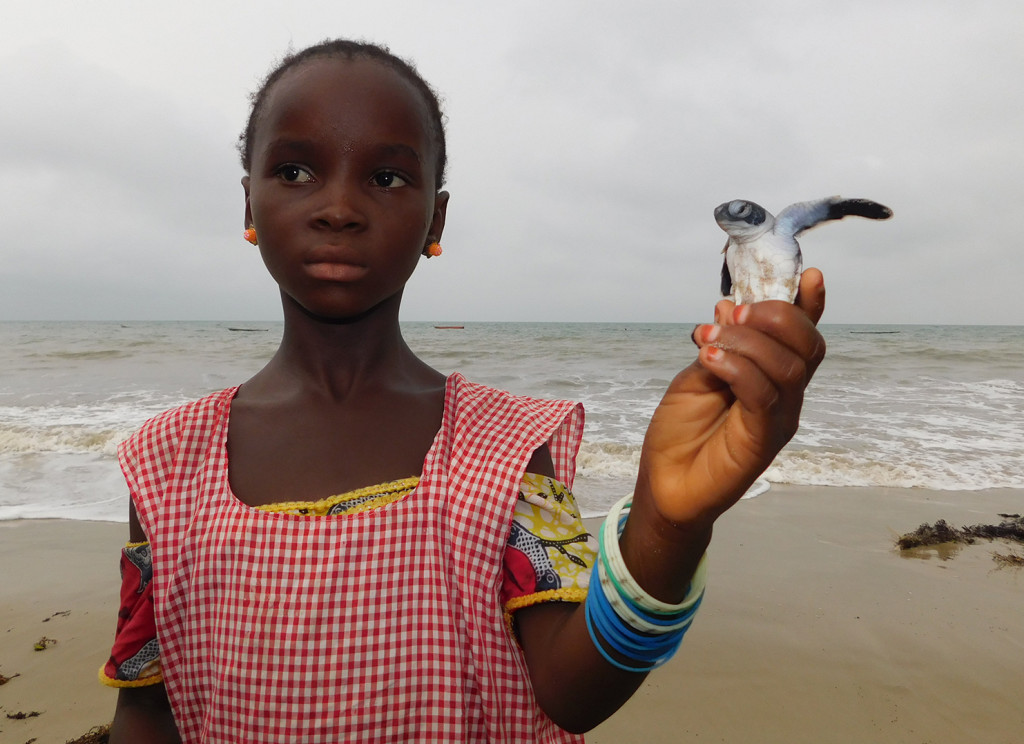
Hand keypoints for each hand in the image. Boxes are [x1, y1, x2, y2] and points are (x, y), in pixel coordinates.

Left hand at [635, 268, 825, 529]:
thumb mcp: (696, 375)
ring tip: (708, 340)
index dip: (810, 305)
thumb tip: (728, 305)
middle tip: (731, 315)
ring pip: (788, 367)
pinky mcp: (762, 440)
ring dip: (747, 341)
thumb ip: (719, 344)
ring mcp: (778, 418)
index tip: (811, 274)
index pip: (801, 336)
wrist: (666, 483)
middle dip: (775, 317)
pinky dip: (739, 368)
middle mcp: (784, 395)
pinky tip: (710, 359)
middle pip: (808, 346)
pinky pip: (764, 395)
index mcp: (771, 375)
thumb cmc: (681, 431)